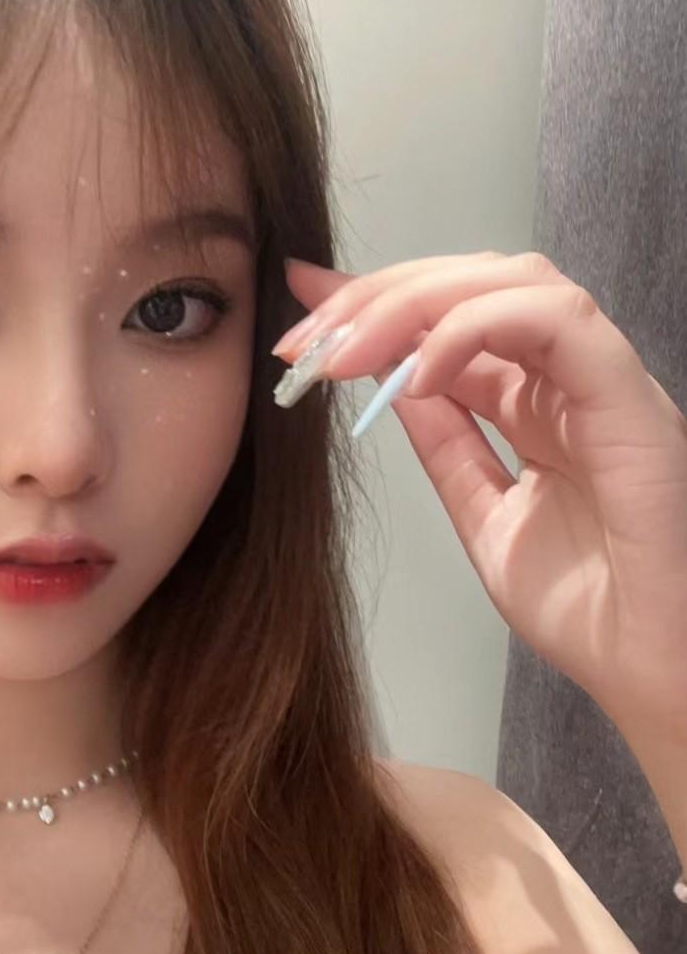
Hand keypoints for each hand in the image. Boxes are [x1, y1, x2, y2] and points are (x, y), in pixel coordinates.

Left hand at [274, 251, 686, 745]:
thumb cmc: (587, 610)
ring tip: (345, 350)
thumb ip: (445, 444)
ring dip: (413, 302)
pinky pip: (556, 321)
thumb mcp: (485, 515)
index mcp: (537, 404)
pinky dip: (476, 328)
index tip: (302, 299)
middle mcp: (567, 379)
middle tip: (307, 334)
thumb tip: (389, 381)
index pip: (450, 322)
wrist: (652, 671)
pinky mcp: (628, 396)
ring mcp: (600, 381)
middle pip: (471, 285)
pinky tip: (418, 374)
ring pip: (511, 282)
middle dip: (378, 296)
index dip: (375, 303)